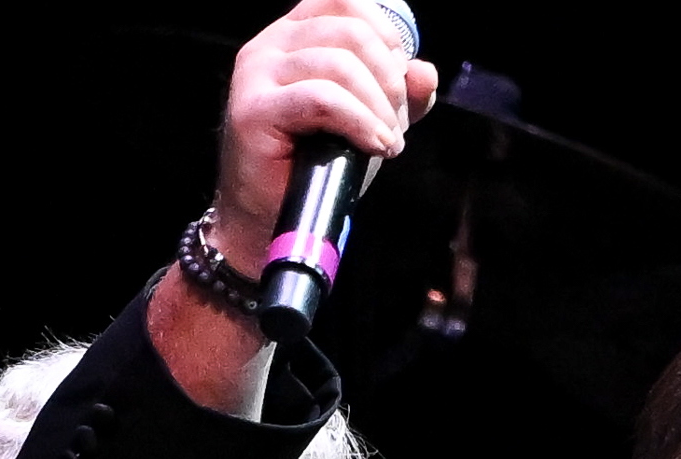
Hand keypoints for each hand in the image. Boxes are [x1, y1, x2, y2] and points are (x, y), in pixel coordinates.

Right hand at [208, 1, 434, 277]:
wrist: (272, 215)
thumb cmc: (317, 164)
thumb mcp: (369, 119)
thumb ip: (399, 93)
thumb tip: (426, 72)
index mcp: (295, 35)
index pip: (345, 2)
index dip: (385, 32)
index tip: (401, 76)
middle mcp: (271, 44)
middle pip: (351, 32)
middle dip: (390, 79)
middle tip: (396, 123)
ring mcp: (258, 73)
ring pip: (339, 65)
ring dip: (379, 108)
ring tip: (386, 142)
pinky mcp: (254, 109)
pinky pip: (323, 99)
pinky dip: (361, 122)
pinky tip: (375, 145)